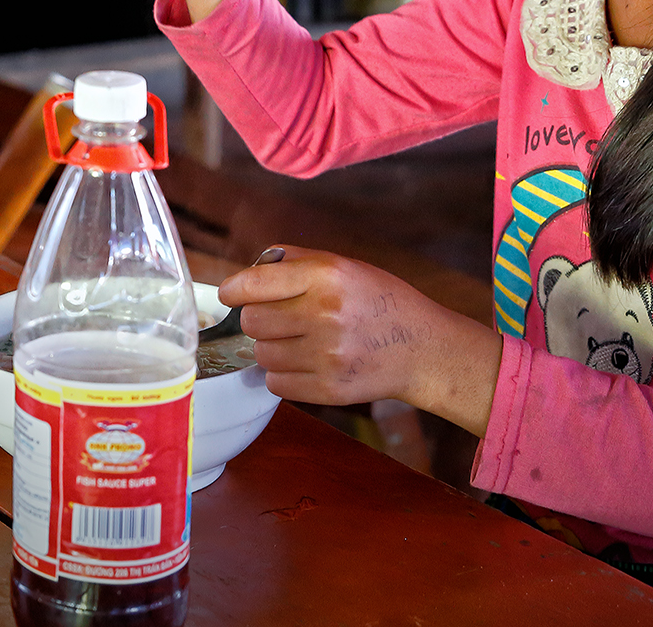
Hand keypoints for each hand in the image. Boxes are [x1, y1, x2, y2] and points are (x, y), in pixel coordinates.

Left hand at [220, 245, 502, 434]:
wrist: (422, 348)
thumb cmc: (379, 300)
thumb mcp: (344, 265)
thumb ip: (294, 262)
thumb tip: (246, 272)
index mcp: (326, 275)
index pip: (254, 284)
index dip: (234, 290)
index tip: (230, 295)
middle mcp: (325, 314)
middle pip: (252, 322)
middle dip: (260, 320)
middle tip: (281, 319)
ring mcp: (327, 355)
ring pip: (261, 355)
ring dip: (272, 348)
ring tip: (300, 341)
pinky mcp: (329, 389)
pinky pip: (276, 383)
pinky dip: (284, 374)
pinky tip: (307, 362)